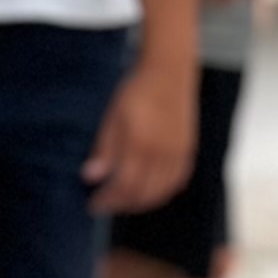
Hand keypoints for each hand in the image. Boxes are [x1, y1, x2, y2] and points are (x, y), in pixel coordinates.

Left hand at [90, 60, 195, 214]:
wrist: (169, 72)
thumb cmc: (137, 91)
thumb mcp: (113, 117)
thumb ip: (104, 149)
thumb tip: (90, 177)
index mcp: (141, 144)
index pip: (123, 186)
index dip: (108, 200)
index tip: (93, 204)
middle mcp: (162, 153)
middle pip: (142, 194)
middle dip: (121, 204)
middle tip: (105, 204)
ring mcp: (178, 153)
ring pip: (161, 192)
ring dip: (141, 202)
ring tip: (124, 201)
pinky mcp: (188, 150)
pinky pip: (176, 182)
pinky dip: (162, 192)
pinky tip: (148, 191)